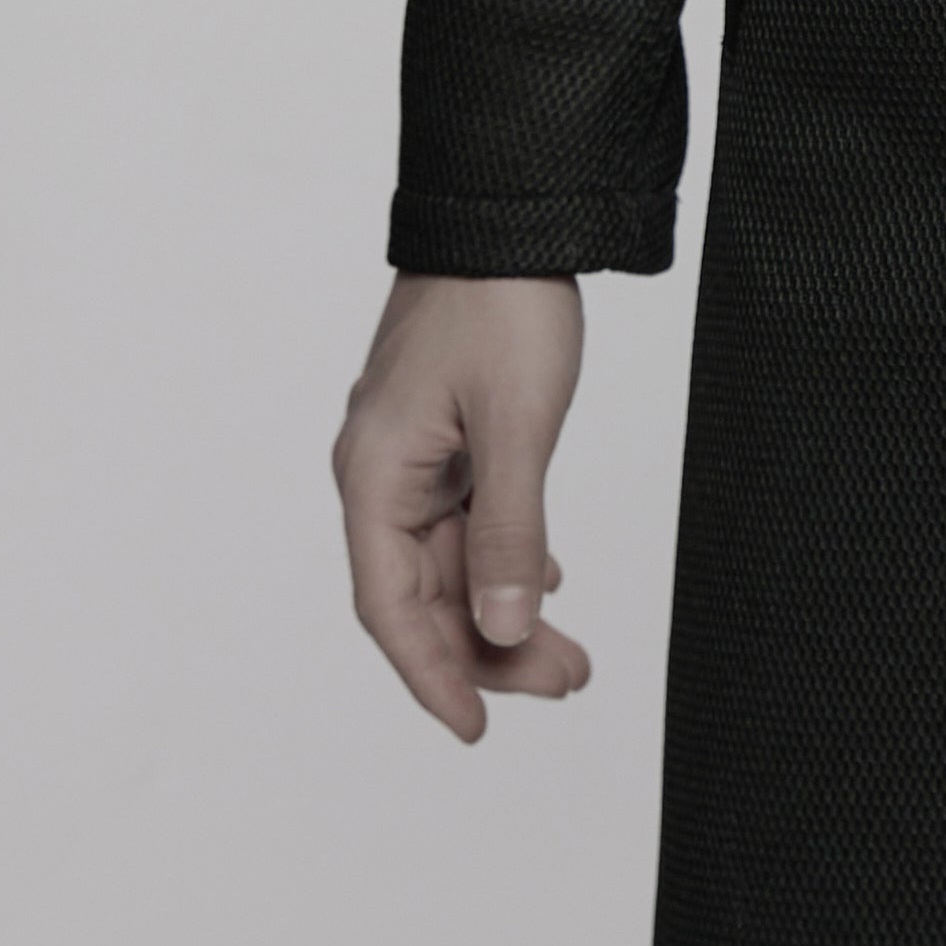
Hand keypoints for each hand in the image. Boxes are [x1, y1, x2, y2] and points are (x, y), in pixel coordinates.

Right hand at [334, 270, 590, 743]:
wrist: (509, 217)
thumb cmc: (503, 307)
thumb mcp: (517, 428)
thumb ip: (510, 532)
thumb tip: (503, 627)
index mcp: (375, 474)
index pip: (390, 606)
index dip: (431, 674)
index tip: (474, 728)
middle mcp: (381, 471)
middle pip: (423, 591)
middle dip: (487, 648)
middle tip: (567, 681)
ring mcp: (414, 453)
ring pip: (451, 559)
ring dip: (502, 608)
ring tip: (570, 653)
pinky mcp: (447, 434)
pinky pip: (466, 519)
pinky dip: (504, 557)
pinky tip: (542, 582)